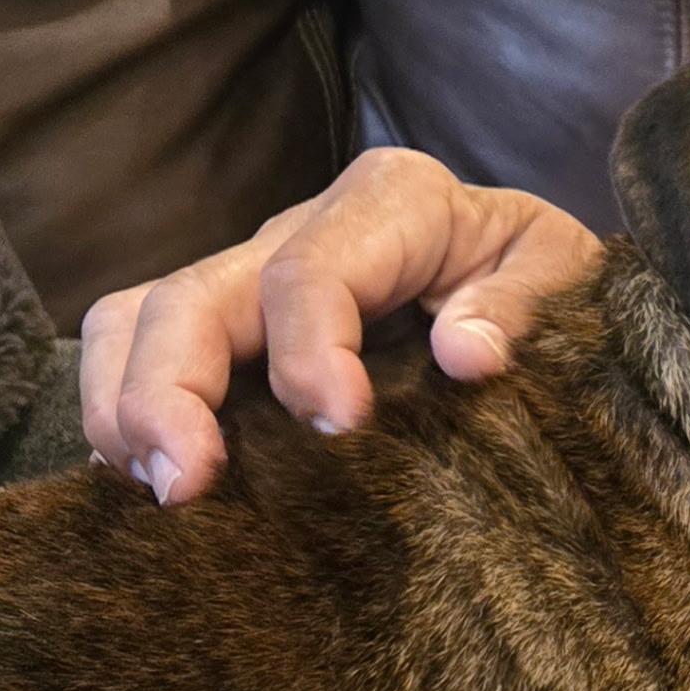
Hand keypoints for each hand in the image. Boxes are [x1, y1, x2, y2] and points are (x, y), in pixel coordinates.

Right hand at [80, 149, 601, 502]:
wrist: (541, 276)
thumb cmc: (549, 276)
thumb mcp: (563, 273)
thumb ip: (522, 303)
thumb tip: (466, 352)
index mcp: (394, 204)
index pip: (310, 271)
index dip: (308, 351)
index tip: (340, 427)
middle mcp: (304, 229)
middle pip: (193, 295)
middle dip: (171, 388)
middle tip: (186, 485)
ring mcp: (255, 279)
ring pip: (141, 317)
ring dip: (126, 403)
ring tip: (155, 487)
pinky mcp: (236, 331)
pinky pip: (143, 355)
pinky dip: (126, 416)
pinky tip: (142, 484)